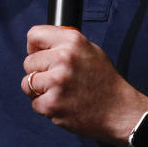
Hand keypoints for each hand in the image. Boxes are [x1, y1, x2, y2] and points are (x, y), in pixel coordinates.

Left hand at [21, 25, 147, 145]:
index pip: (34, 34)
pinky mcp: (52, 104)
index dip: (35, 48)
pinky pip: (34, 103)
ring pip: (27, 83)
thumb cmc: (104, 81)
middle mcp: (64, 57)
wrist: (120, 111)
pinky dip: (46, 107)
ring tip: (60, 93)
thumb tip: (41, 44)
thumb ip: (65, 44)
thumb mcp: (90, 50)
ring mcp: (57, 81)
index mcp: (72, 41)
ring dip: (39, 91)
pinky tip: (64, 105)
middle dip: (39, 72)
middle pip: (28, 62)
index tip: (41, 56)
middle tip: (59, 80)